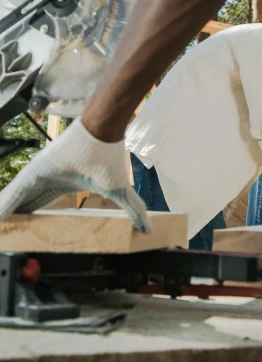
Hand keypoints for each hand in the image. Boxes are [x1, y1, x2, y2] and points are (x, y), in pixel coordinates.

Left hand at [0, 118, 149, 232]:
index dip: (34, 219)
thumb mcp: (117, 190)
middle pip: (26, 204)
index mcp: (63, 184)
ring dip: (9, 212)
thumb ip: (132, 209)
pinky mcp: (32, 172)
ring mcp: (38, 174)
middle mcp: (48, 178)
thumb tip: (147, 228)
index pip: (43, 205)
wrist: (101, 129)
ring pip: (17, 200)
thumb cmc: (106, 157)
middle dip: (18, 217)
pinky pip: (13, 196)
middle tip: (10, 231)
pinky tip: (0, 216)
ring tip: (2, 225)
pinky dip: (6, 206)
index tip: (25, 232)